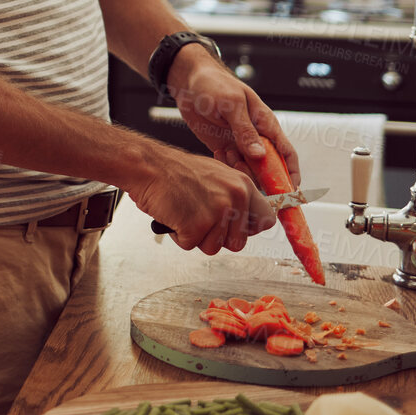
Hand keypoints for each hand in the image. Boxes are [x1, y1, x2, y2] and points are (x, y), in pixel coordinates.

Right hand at [128, 142, 275, 255]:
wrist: (148, 166)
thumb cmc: (175, 171)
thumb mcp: (216, 175)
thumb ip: (234, 196)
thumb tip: (246, 219)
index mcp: (242, 185)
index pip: (267, 219)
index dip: (250, 229)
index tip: (237, 227)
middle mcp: (235, 197)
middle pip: (238, 242)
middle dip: (216, 237)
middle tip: (198, 216)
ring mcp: (217, 212)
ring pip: (214, 248)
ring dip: (196, 236)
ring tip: (184, 212)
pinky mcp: (197, 225)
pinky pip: (190, 245)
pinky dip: (178, 236)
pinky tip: (174, 215)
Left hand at [169, 45, 301, 188]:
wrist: (188, 82)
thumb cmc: (214, 83)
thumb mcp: (231, 104)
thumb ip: (245, 130)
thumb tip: (260, 155)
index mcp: (265, 124)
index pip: (286, 154)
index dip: (291, 175)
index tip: (290, 194)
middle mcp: (256, 137)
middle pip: (269, 169)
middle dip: (262, 180)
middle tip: (246, 180)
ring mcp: (240, 144)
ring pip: (249, 171)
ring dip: (240, 171)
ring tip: (227, 155)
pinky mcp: (224, 147)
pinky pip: (230, 167)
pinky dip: (226, 167)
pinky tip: (217, 154)